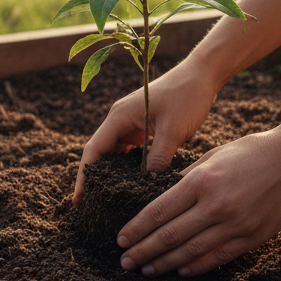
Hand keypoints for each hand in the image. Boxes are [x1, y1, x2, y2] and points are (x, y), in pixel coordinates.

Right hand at [72, 63, 217, 202]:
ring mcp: (131, 122)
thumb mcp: (172, 131)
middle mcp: (119, 119)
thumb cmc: (185, 97)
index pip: (94, 150)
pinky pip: (129, 149)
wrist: (201, 76)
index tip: (79, 198)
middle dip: (93, 177)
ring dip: (110, 172)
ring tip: (108, 197)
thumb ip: (158, 158)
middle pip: (100, 152)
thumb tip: (148, 185)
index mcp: (119, 116)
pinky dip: (127, 166)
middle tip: (90, 204)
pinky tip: (131, 182)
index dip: (84, 175)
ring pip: (114, 152)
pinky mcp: (143, 126)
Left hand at [115, 127, 280, 275]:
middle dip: (144, 251)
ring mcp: (236, 224)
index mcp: (200, 181)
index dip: (136, 229)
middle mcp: (215, 205)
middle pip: (170, 235)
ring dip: (166, 263)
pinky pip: (219, 257)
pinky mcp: (254, 237)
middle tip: (125, 263)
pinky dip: (197, 266)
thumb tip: (160, 198)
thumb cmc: (249, 152)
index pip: (158, 211)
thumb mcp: (210, 157)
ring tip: (147, 270)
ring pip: (192, 251)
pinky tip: (181, 271)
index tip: (120, 240)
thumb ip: (185, 179)